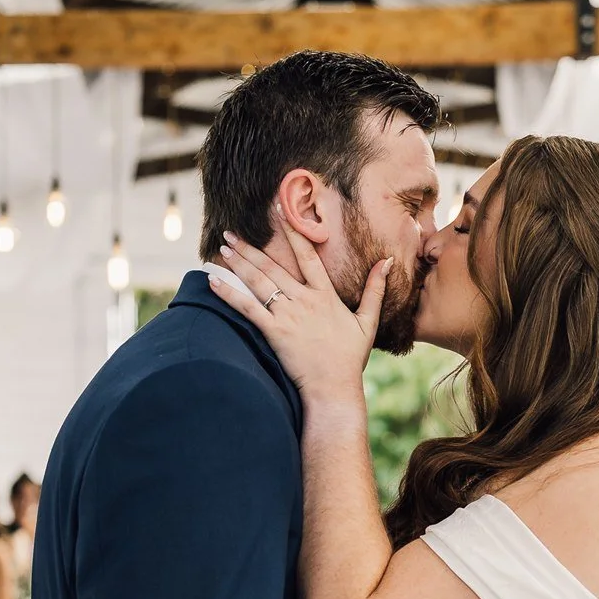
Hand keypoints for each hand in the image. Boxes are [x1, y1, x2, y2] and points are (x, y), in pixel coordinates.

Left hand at [209, 222, 386, 398]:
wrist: (334, 388)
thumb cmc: (350, 358)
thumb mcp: (367, 321)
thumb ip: (375, 289)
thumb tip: (385, 261)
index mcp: (325, 295)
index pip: (307, 255)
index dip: (292, 230)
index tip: (278, 211)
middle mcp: (304, 300)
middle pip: (273, 265)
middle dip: (250, 247)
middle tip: (230, 232)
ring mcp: (288, 315)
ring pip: (258, 282)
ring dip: (238, 263)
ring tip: (222, 248)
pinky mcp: (274, 332)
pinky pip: (247, 308)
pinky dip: (229, 293)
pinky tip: (213, 281)